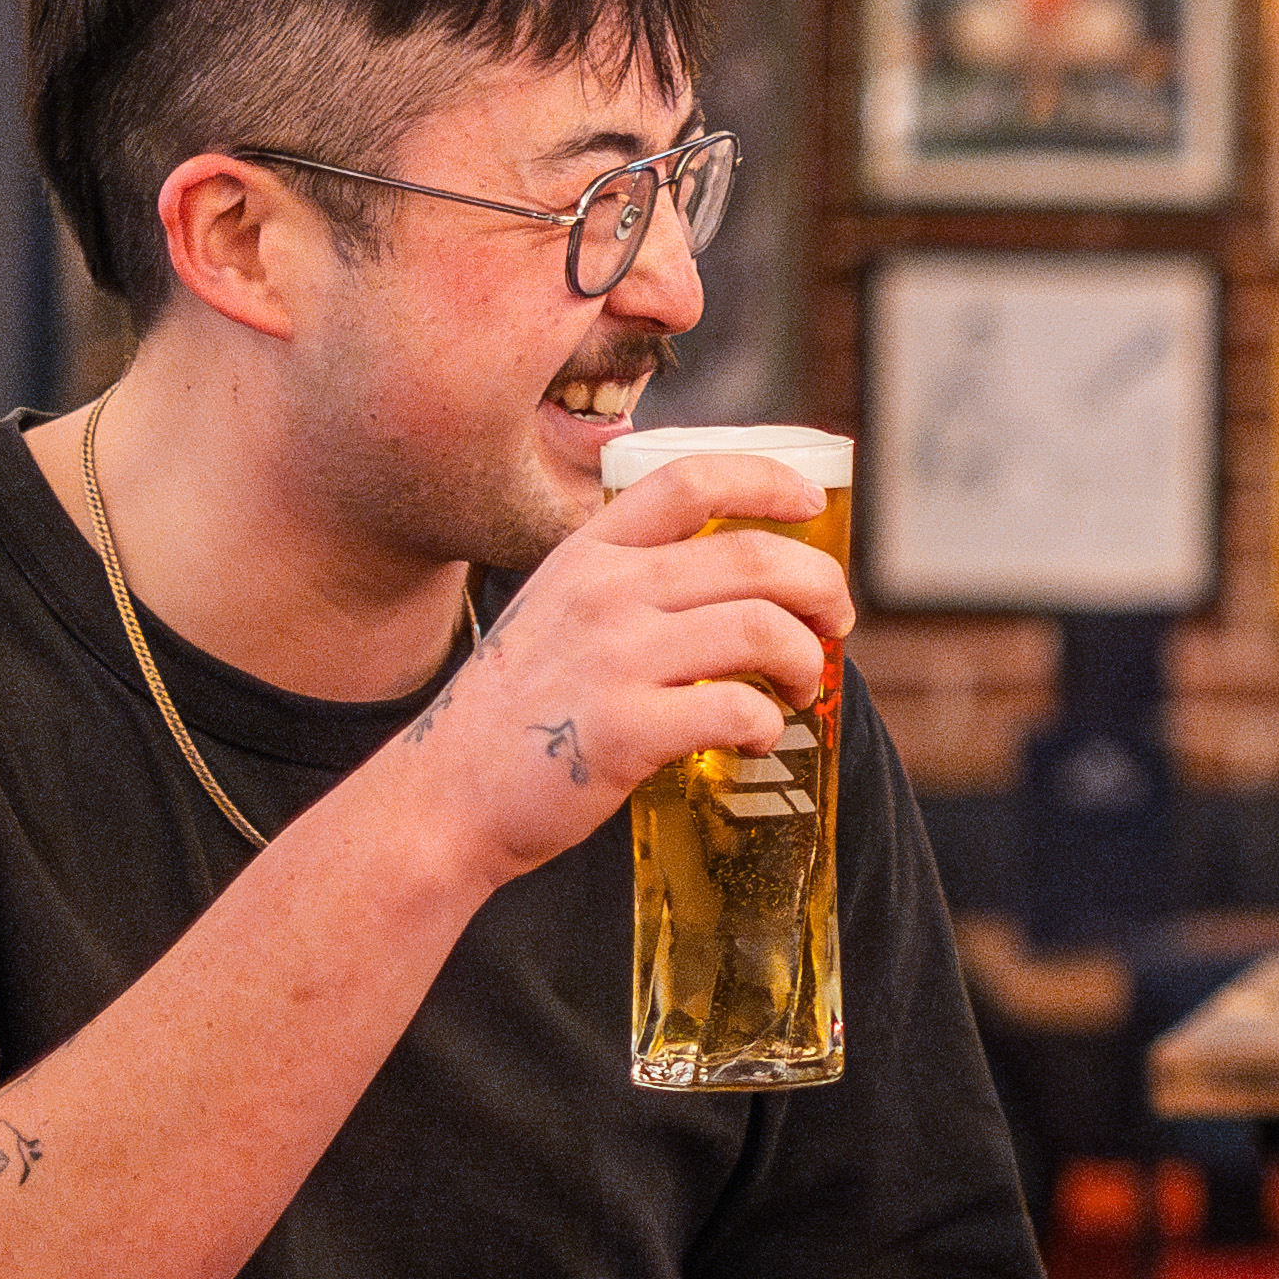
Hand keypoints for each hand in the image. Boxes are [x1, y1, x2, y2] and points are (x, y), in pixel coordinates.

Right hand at [392, 450, 851, 884]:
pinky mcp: (626, 729)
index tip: (813, 503)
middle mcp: (603, 592)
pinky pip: (738, 709)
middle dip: (821, 586)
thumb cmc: (514, 714)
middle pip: (755, 557)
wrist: (443, 797)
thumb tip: (729, 583)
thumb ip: (623, 585)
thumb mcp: (552, 613)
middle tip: (835, 621)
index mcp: (586, 555)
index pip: (690, 482)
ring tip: (801, 687)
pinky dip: (768, 724)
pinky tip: (757, 739)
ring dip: (805, 659)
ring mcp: (613, 658)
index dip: (767, 481)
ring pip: (761, 628)